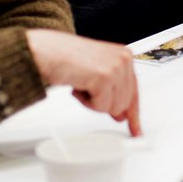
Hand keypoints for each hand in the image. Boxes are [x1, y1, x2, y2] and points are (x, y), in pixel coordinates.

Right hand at [25, 30, 141, 136]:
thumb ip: (113, 91)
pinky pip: (101, 106)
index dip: (133, 114)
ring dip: (93, 103)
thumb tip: (121, 114)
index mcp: (124, 56)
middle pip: (124, 104)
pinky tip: (78, 87)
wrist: (46, 51)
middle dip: (103, 104)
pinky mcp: (104, 77)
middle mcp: (124, 59)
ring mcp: (116, 68)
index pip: (135, 91)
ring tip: (81, 85)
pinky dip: (87, 102)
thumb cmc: (66, 59)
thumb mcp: (96, 74)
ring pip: (114, 107)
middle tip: (87, 91)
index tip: (136, 130)